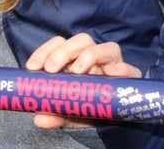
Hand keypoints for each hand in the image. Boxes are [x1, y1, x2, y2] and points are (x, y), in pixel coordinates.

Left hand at [25, 33, 141, 128]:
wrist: (112, 121)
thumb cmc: (87, 108)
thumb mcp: (68, 112)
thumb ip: (55, 113)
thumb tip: (39, 119)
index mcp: (75, 59)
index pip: (59, 44)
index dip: (44, 51)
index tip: (33, 67)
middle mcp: (94, 56)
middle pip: (81, 40)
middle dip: (63, 51)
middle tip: (51, 69)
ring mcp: (113, 64)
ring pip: (105, 47)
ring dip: (89, 55)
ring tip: (77, 70)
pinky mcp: (130, 76)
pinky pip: (129, 69)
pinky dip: (121, 69)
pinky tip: (111, 73)